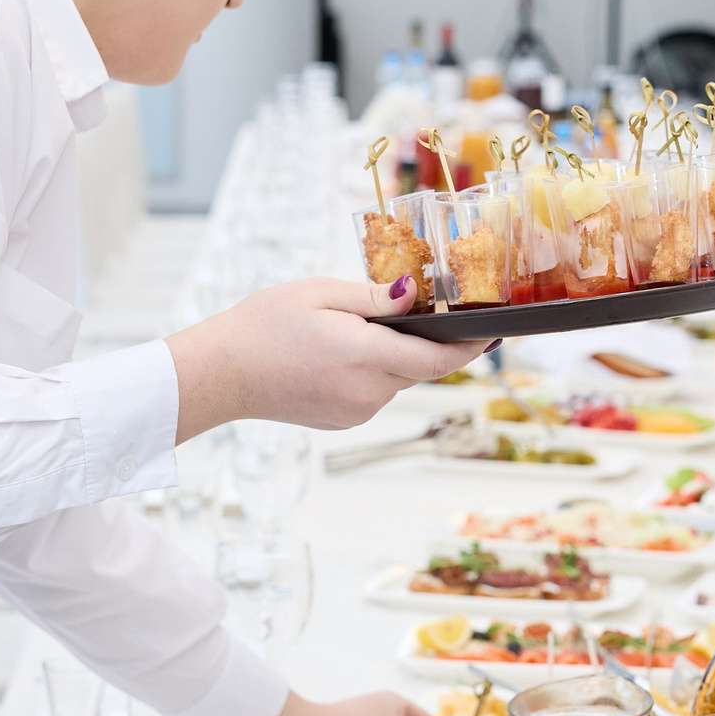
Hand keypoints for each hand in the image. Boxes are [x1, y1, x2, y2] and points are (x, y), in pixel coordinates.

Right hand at [166, 276, 485, 440]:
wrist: (221, 373)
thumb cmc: (265, 325)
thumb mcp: (322, 295)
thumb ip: (376, 299)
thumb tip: (417, 298)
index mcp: (365, 356)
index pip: (437, 361)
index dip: (471, 349)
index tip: (493, 334)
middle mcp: (367, 392)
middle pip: (419, 368)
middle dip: (421, 342)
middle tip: (404, 310)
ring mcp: (356, 411)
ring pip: (396, 379)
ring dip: (390, 355)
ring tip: (349, 330)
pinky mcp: (344, 420)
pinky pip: (375, 391)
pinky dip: (370, 371)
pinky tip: (336, 354)